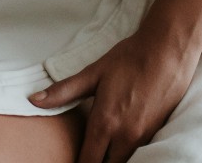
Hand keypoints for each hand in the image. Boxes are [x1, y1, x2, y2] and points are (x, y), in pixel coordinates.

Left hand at [28, 28, 201, 162]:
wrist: (168, 50)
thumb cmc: (130, 58)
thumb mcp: (94, 73)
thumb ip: (63, 91)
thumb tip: (33, 100)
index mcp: (105, 124)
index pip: (87, 162)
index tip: (73, 161)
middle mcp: (125, 136)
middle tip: (89, 154)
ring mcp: (143, 137)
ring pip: (123, 162)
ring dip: (111, 160)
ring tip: (103, 151)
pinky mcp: (157, 133)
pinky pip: (138, 153)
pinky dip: (127, 153)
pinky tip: (120, 145)